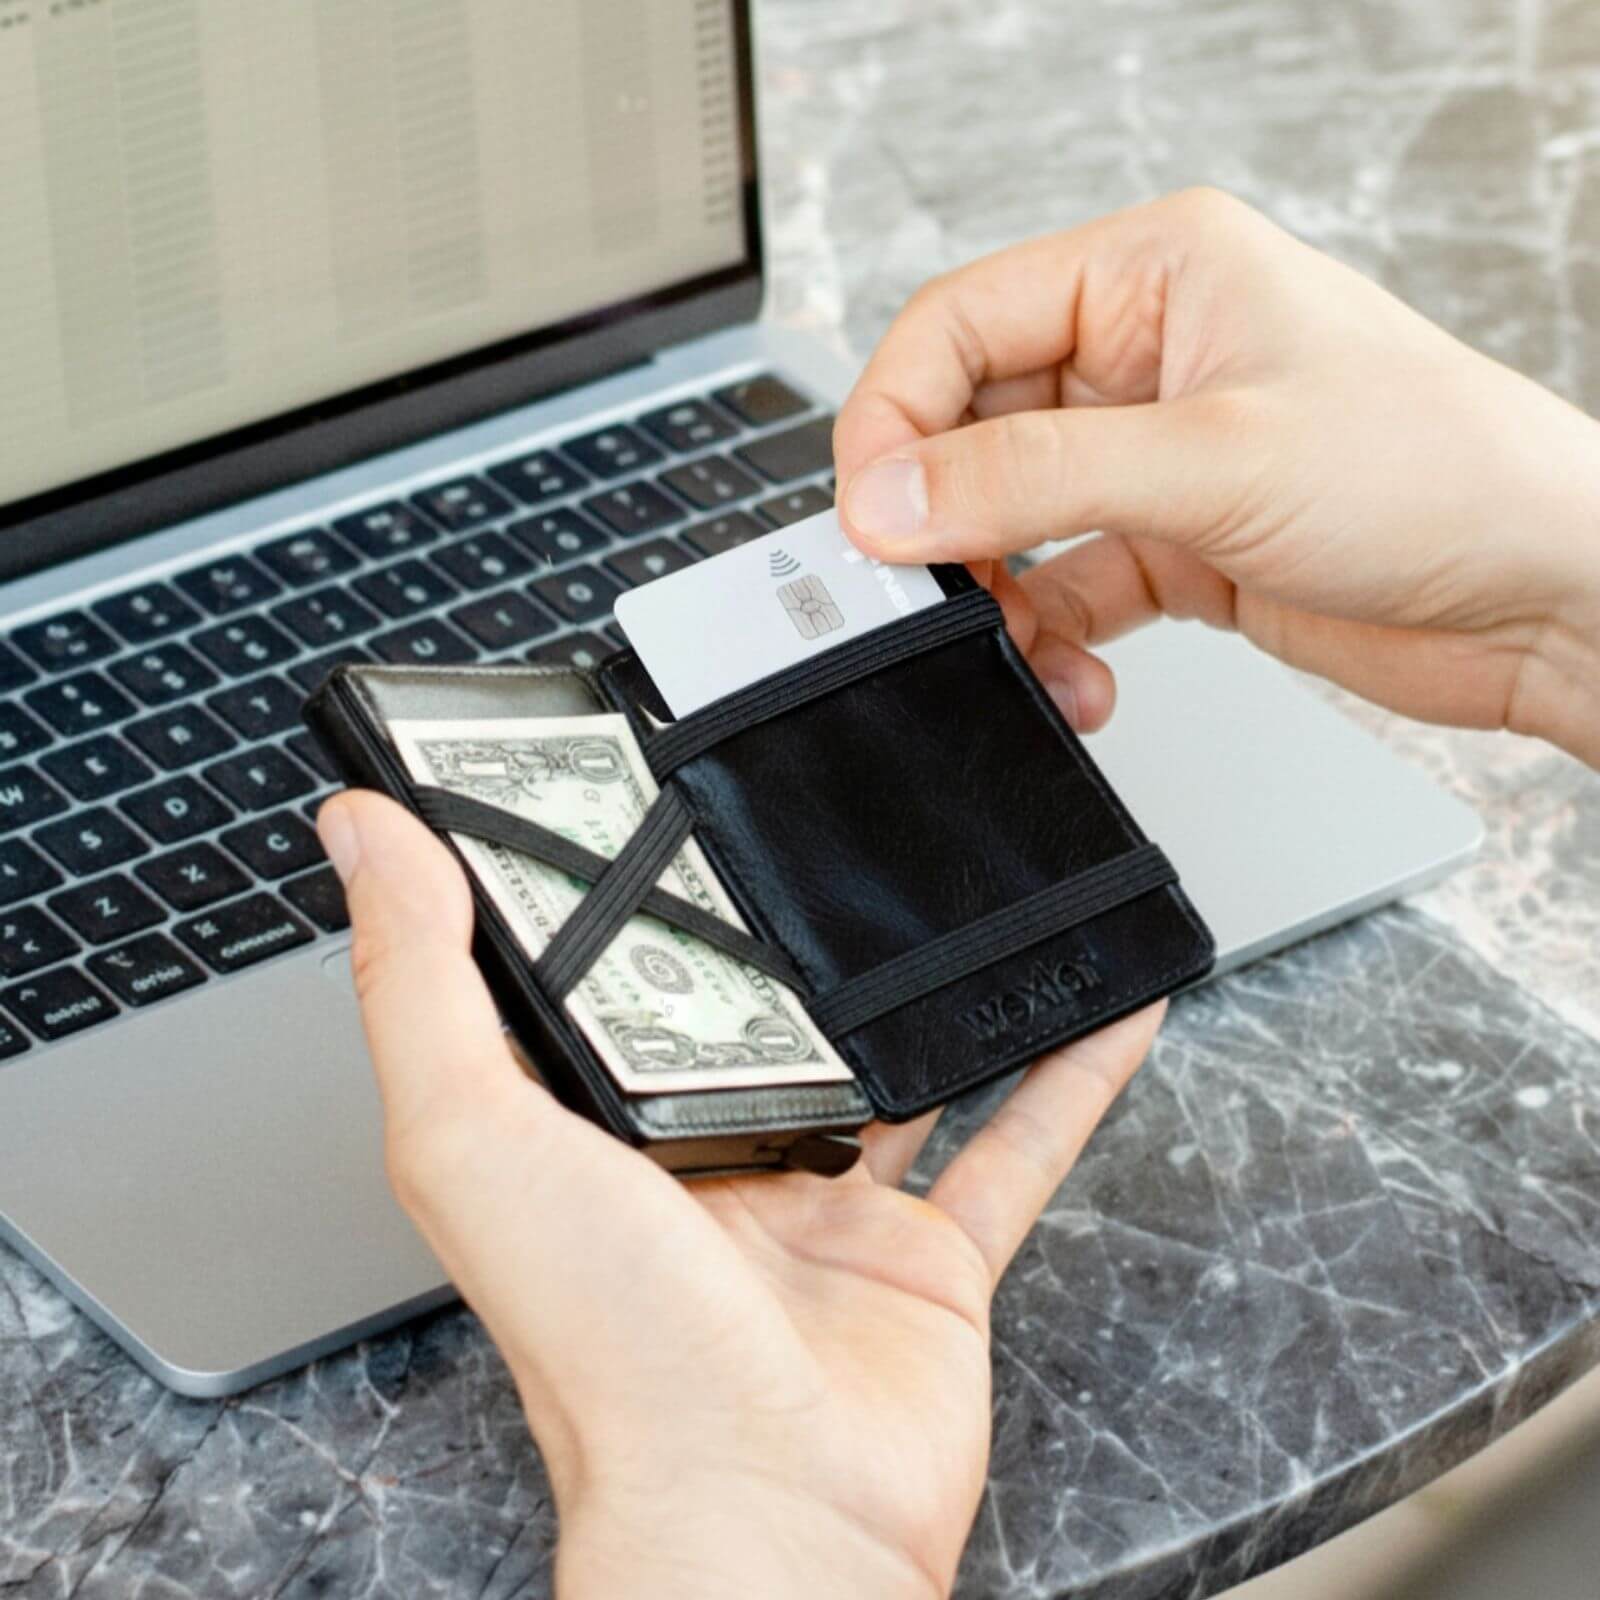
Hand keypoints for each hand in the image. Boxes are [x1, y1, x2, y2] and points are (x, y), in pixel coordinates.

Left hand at [317, 791, 1161, 1599]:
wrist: (771, 1522)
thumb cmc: (612, 1355)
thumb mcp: (475, 1136)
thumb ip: (422, 981)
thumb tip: (361, 836)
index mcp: (601, 1137)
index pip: (618, 986)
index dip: (635, 895)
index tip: (659, 796)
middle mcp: (715, 1172)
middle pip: (771, 1024)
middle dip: (799, 938)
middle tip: (835, 825)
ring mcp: (828, 1217)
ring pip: (904, 1073)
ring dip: (940, 994)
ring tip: (972, 897)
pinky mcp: (928, 1265)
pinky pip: (1017, 1147)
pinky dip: (1068, 1076)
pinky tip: (1107, 1005)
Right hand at [834, 188, 1599, 767]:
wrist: (1547, 597)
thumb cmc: (1441, 475)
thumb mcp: (1213, 461)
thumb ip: (1035, 477)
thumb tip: (892, 496)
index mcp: (1154, 274)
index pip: (961, 323)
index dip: (894, 417)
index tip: (869, 514)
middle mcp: (1146, 356)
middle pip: (972, 427)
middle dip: (943, 521)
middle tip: (922, 591)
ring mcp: (1158, 455)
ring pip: (1012, 518)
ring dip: (998, 594)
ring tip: (1015, 646)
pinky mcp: (1177, 542)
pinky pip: (1068, 586)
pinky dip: (1054, 640)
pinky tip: (1078, 677)